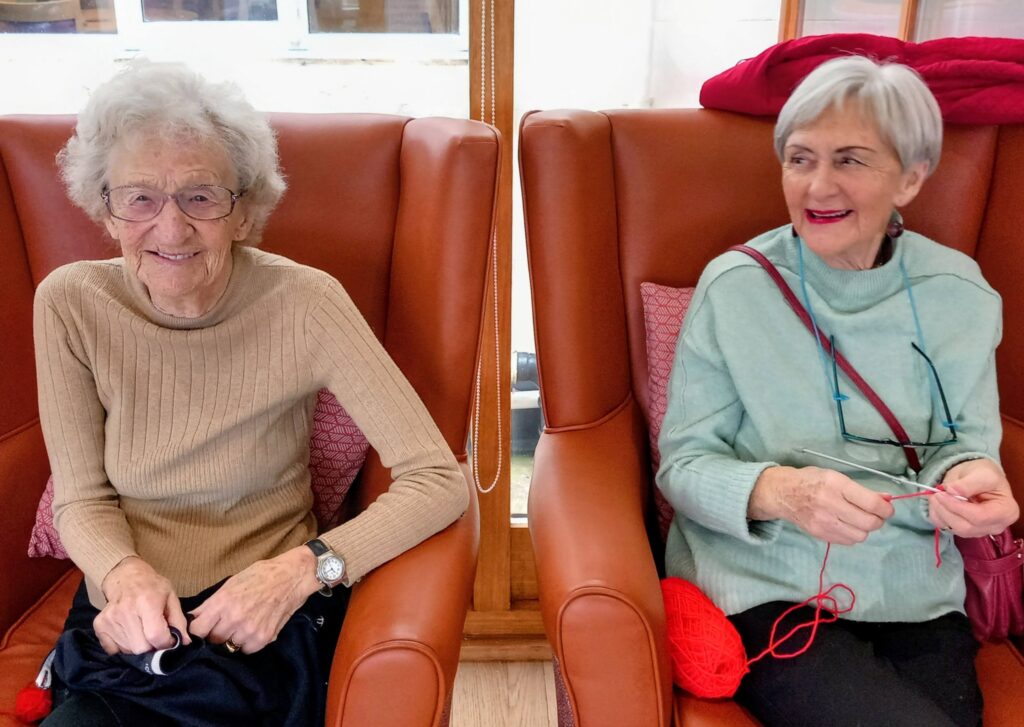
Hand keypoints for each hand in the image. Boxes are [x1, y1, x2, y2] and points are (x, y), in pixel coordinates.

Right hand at [96, 556, 189, 654]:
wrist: (125, 577)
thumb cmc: (152, 587)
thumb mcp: (171, 597)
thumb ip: (179, 621)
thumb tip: (185, 643)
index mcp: (147, 602)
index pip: (155, 635)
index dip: (166, 643)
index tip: (170, 640)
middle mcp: (126, 610)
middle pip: (141, 647)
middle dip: (152, 647)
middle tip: (156, 637)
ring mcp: (110, 618)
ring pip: (128, 651)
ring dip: (139, 646)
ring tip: (142, 631)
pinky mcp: (99, 625)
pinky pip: (114, 650)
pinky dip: (124, 647)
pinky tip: (130, 633)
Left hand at [188, 546, 320, 653]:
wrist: (292, 576)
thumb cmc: (260, 575)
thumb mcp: (231, 583)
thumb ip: (211, 604)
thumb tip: (192, 618)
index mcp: (223, 602)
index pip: (197, 630)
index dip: (197, 631)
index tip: (201, 630)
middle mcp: (234, 618)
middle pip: (213, 640)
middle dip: (216, 634)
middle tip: (226, 624)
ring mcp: (249, 629)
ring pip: (229, 646)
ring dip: (233, 638)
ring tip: (244, 624)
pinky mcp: (264, 637)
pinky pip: (247, 650)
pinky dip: (248, 642)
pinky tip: (254, 628)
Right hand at [749, 465, 894, 544]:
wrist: (782, 493)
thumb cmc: (811, 480)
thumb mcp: (835, 477)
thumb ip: (861, 490)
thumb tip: (886, 499)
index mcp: (836, 485)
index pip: (871, 503)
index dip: (886, 509)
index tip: (887, 508)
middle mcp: (830, 504)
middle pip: (869, 523)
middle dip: (878, 520)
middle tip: (875, 514)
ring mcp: (824, 522)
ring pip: (861, 535)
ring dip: (865, 529)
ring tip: (858, 519)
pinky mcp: (820, 534)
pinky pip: (848, 541)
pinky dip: (852, 534)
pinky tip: (846, 524)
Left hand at [929, 459, 1019, 537]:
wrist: (978, 476)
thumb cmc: (985, 474)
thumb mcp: (982, 473)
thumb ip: (968, 483)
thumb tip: (951, 491)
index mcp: (1006, 512)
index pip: (979, 517)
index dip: (957, 507)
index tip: (941, 494)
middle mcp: (995, 526)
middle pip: (965, 527)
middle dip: (946, 511)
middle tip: (934, 494)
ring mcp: (979, 530)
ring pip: (954, 529)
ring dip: (939, 513)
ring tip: (934, 496)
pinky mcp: (965, 530)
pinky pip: (946, 528)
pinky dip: (937, 516)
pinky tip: (937, 503)